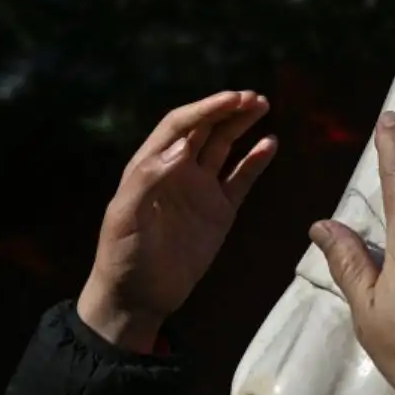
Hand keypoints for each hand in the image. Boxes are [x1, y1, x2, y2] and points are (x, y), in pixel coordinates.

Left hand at [78, 91, 277, 351]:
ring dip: (242, 125)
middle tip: (255, 98)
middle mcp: (177, 171)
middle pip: (205, 129)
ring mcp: (200, 189)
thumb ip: (147, 181)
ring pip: (224, 147)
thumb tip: (178, 149)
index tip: (232, 99)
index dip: (205, 109)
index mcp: (151, 166)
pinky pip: (241, 178)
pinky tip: (270, 143)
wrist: (139, 296)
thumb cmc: (123, 256)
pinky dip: (256, 160)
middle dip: (228, 109)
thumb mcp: (125, 218)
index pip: (180, 126)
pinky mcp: (219, 211)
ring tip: (263, 106)